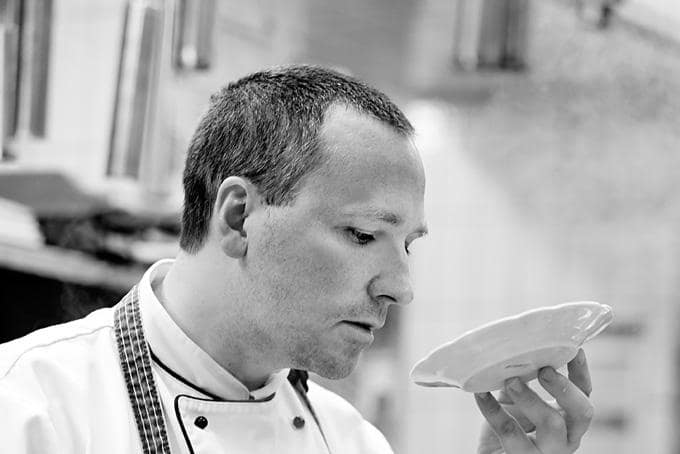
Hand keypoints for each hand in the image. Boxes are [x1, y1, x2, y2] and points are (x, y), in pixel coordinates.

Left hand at [474, 348, 593, 453]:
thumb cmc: (512, 427)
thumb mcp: (520, 402)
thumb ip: (524, 380)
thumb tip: (515, 348)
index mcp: (568, 420)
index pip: (585, 394)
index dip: (581, 371)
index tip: (574, 349)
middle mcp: (566, 437)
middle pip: (582, 412)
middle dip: (565, 388)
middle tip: (544, 370)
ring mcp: (547, 451)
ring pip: (551, 424)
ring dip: (531, 398)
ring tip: (511, 381)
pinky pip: (509, 432)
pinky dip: (492, 409)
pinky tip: (481, 394)